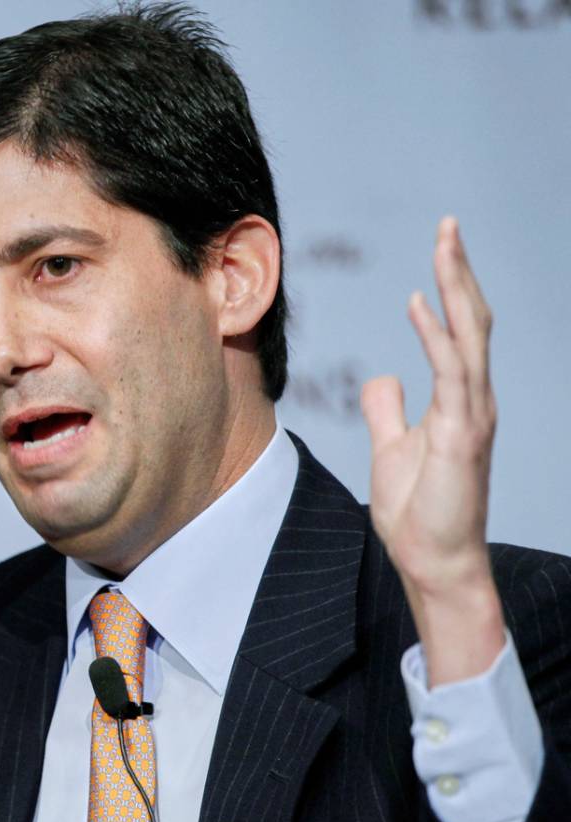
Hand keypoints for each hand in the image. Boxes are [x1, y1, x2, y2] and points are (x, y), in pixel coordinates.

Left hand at [361, 217, 505, 685]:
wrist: (433, 561)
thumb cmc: (419, 510)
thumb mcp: (392, 447)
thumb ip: (389, 409)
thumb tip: (383, 375)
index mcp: (457, 400)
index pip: (457, 331)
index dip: (450, 288)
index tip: (440, 247)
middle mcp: (472, 399)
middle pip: (470, 321)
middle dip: (458, 271)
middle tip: (448, 225)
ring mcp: (472, 415)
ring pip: (469, 335)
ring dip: (455, 286)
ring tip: (444, 242)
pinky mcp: (462, 434)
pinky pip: (452, 373)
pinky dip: (437, 334)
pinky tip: (420, 302)